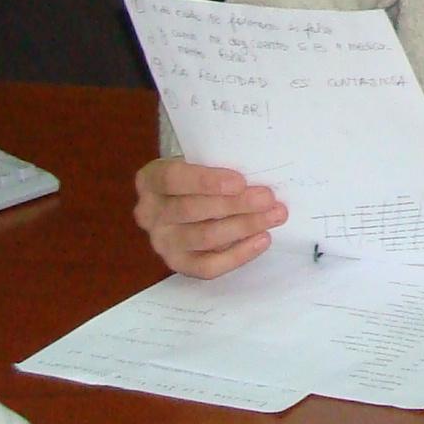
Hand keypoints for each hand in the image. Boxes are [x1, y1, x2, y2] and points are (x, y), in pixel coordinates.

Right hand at [132, 157, 286, 278]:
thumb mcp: (202, 158)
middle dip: (235, 204)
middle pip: (192, 210)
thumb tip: (258, 169)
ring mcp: (161, 242)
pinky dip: (238, 255)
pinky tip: (262, 239)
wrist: (188, 197)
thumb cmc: (200, 172)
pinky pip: (207, 266)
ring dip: (244, 226)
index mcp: (151, 179)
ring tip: (274, 216)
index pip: (173, 179)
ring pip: (204, 237)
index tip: (240, 181)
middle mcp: (149, 213)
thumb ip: (220, 161)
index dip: (206, 181)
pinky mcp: (178, 263)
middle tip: (268, 198)